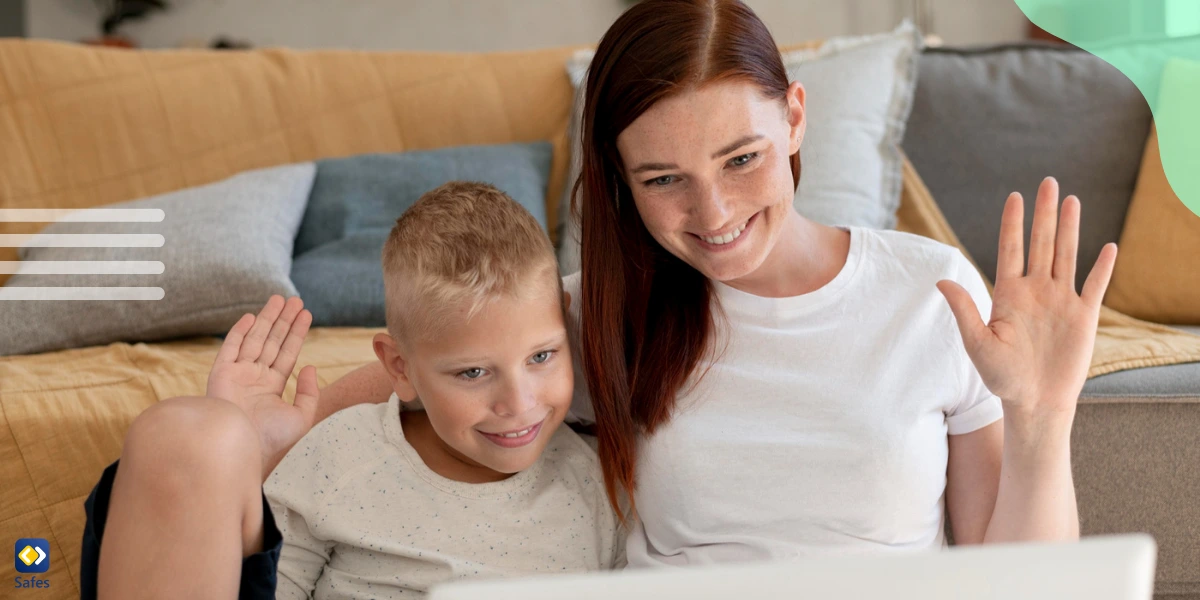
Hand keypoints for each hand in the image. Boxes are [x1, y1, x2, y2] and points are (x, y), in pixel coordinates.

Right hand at [207, 295, 318, 476]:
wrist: (244, 448)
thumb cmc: (272, 439)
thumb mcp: (301, 417)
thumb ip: (308, 393)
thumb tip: (310, 367)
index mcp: (271, 387)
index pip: (287, 353)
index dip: (296, 333)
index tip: (306, 314)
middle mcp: (254, 377)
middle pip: (272, 341)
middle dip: (283, 320)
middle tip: (295, 299)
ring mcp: (237, 374)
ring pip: (255, 339)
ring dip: (266, 318)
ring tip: (280, 299)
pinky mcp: (221, 374)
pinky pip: (231, 348)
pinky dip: (239, 332)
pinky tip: (251, 317)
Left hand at [937, 177, 1116, 420]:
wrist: (1033, 402)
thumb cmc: (1000, 377)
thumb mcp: (977, 343)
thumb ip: (964, 311)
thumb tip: (942, 281)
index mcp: (1008, 293)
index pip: (1011, 249)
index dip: (1013, 223)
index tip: (1015, 196)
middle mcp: (1035, 291)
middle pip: (1041, 244)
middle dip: (1044, 214)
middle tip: (1048, 182)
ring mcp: (1060, 301)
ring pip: (1066, 256)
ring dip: (1070, 229)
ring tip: (1072, 200)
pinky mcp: (1083, 317)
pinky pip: (1094, 287)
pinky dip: (1102, 268)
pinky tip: (1107, 246)